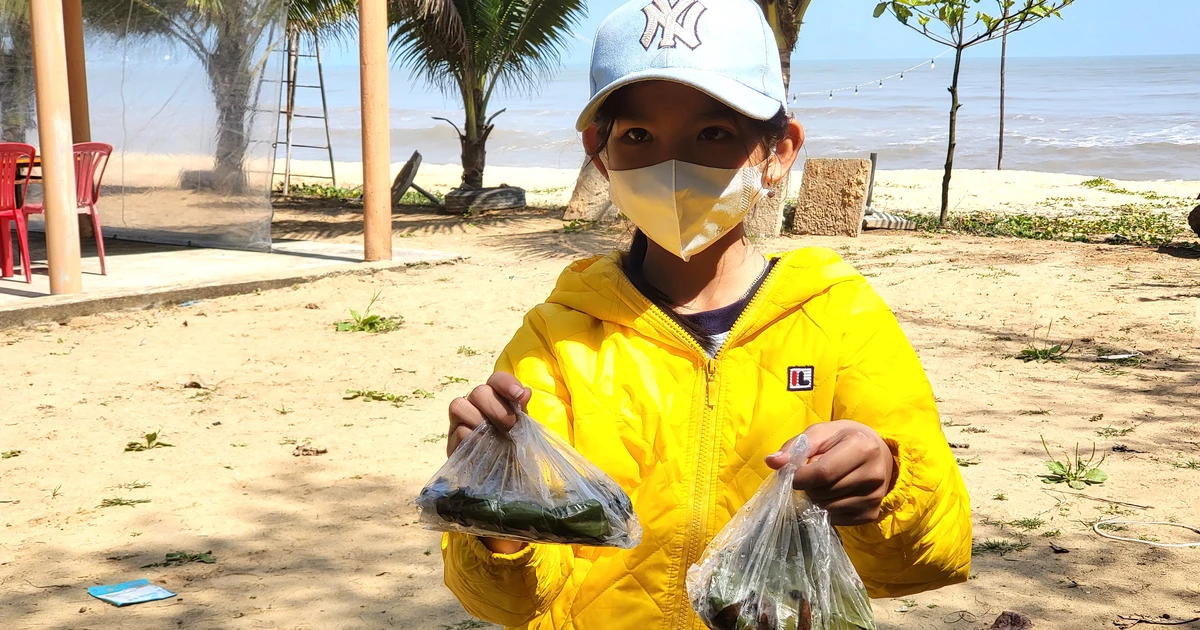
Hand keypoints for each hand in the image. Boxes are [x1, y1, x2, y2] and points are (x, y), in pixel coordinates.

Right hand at [446, 372, 530, 455]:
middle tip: (511, 427)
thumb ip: (522, 411)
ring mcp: (459, 421)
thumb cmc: (513, 448)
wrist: (503, 478)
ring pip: (459, 405)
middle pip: (479, 391)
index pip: (495, 380)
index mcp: (494, 398)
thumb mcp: (522, 430)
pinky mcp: (452, 441)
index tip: (519, 395)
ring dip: (481, 421)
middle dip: (498, 409)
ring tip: (497, 438)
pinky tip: (487, 448)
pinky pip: (459, 430)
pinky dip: (475, 438)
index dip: (506, 383)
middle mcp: (474, 405)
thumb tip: (526, 392)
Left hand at [765, 420, 896, 526]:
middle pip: (824, 492)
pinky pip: (836, 519)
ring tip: (823, 483)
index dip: (800, 477)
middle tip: (811, 475)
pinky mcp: (871, 514)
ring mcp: (875, 497)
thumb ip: (795, 446)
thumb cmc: (842, 440)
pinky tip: (833, 494)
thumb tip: (772, 462)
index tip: (791, 474)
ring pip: (828, 508)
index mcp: (863, 448)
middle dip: (808, 486)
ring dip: (816, 498)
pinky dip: (826, 508)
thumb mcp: (820, 433)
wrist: (875, 453)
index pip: (823, 473)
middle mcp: (874, 474)